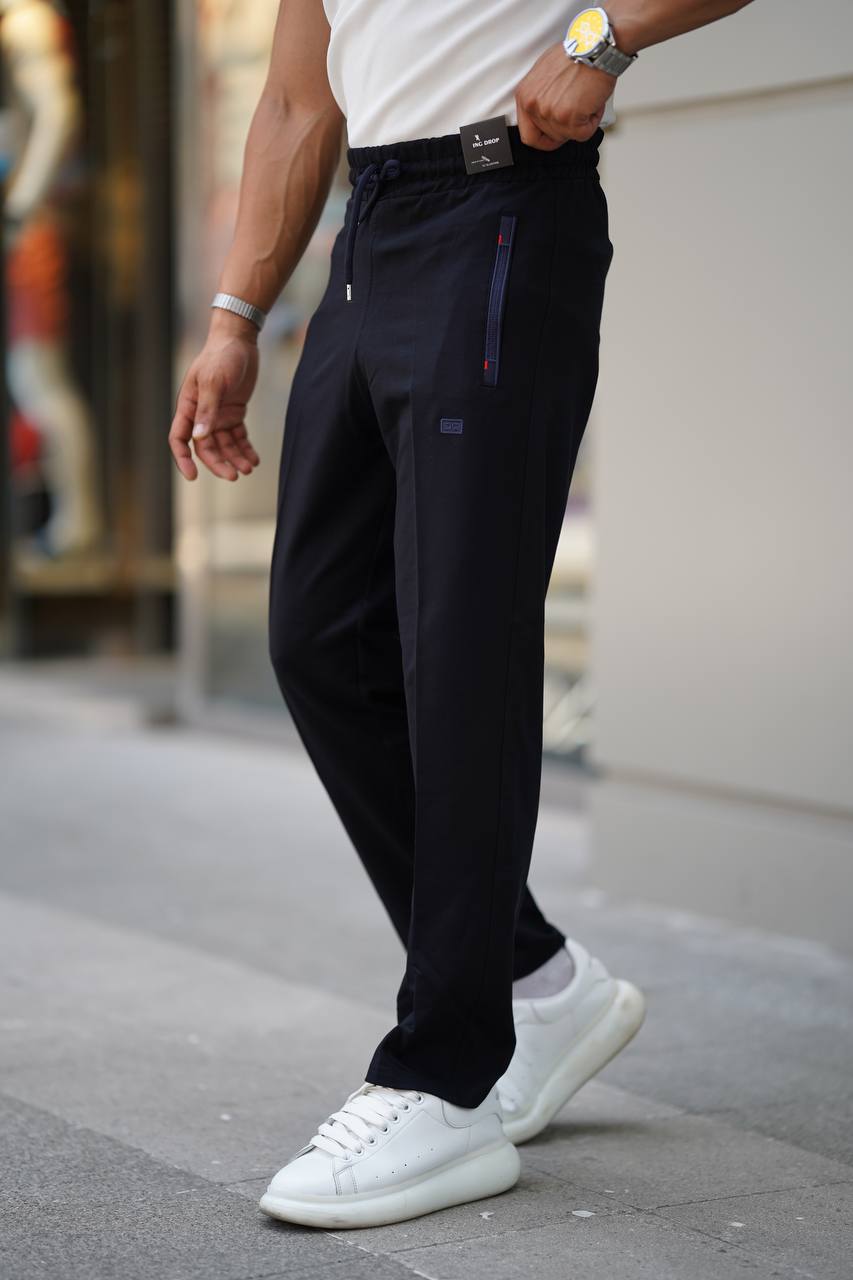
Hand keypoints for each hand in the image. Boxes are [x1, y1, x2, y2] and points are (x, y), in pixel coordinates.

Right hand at [169, 311, 260, 480]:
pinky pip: (238, 437)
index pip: (179, 438)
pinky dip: (245, 449)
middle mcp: (201, 414)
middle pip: (205, 447)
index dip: (183, 459)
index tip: (193, 476)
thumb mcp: (213, 382)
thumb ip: (207, 410)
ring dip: (235, 458)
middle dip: (219, 463)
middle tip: (234, 476)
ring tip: (249, 468)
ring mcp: (218, 414)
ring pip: (223, 445)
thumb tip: (199, 437)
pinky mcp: (234, 412)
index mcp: (188, 406)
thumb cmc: (221, 356)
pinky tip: (254, 459)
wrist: (240, 339)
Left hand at [515, 42, 613, 149]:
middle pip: (552, 136)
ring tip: (586, 97)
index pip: (528, 135)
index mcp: (525, 95)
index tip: (554, 138)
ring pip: (569, 135)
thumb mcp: (545, 72)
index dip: (544, 140)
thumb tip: (546, 116)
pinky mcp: (567, 116)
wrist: (595, 46)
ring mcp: (549, 112)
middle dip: (569, 125)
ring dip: (583, 121)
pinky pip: (584, 133)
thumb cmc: (577, 53)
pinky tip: (593, 101)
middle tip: (578, 105)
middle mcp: (533, 105)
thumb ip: (541, 97)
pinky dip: (593, 120)